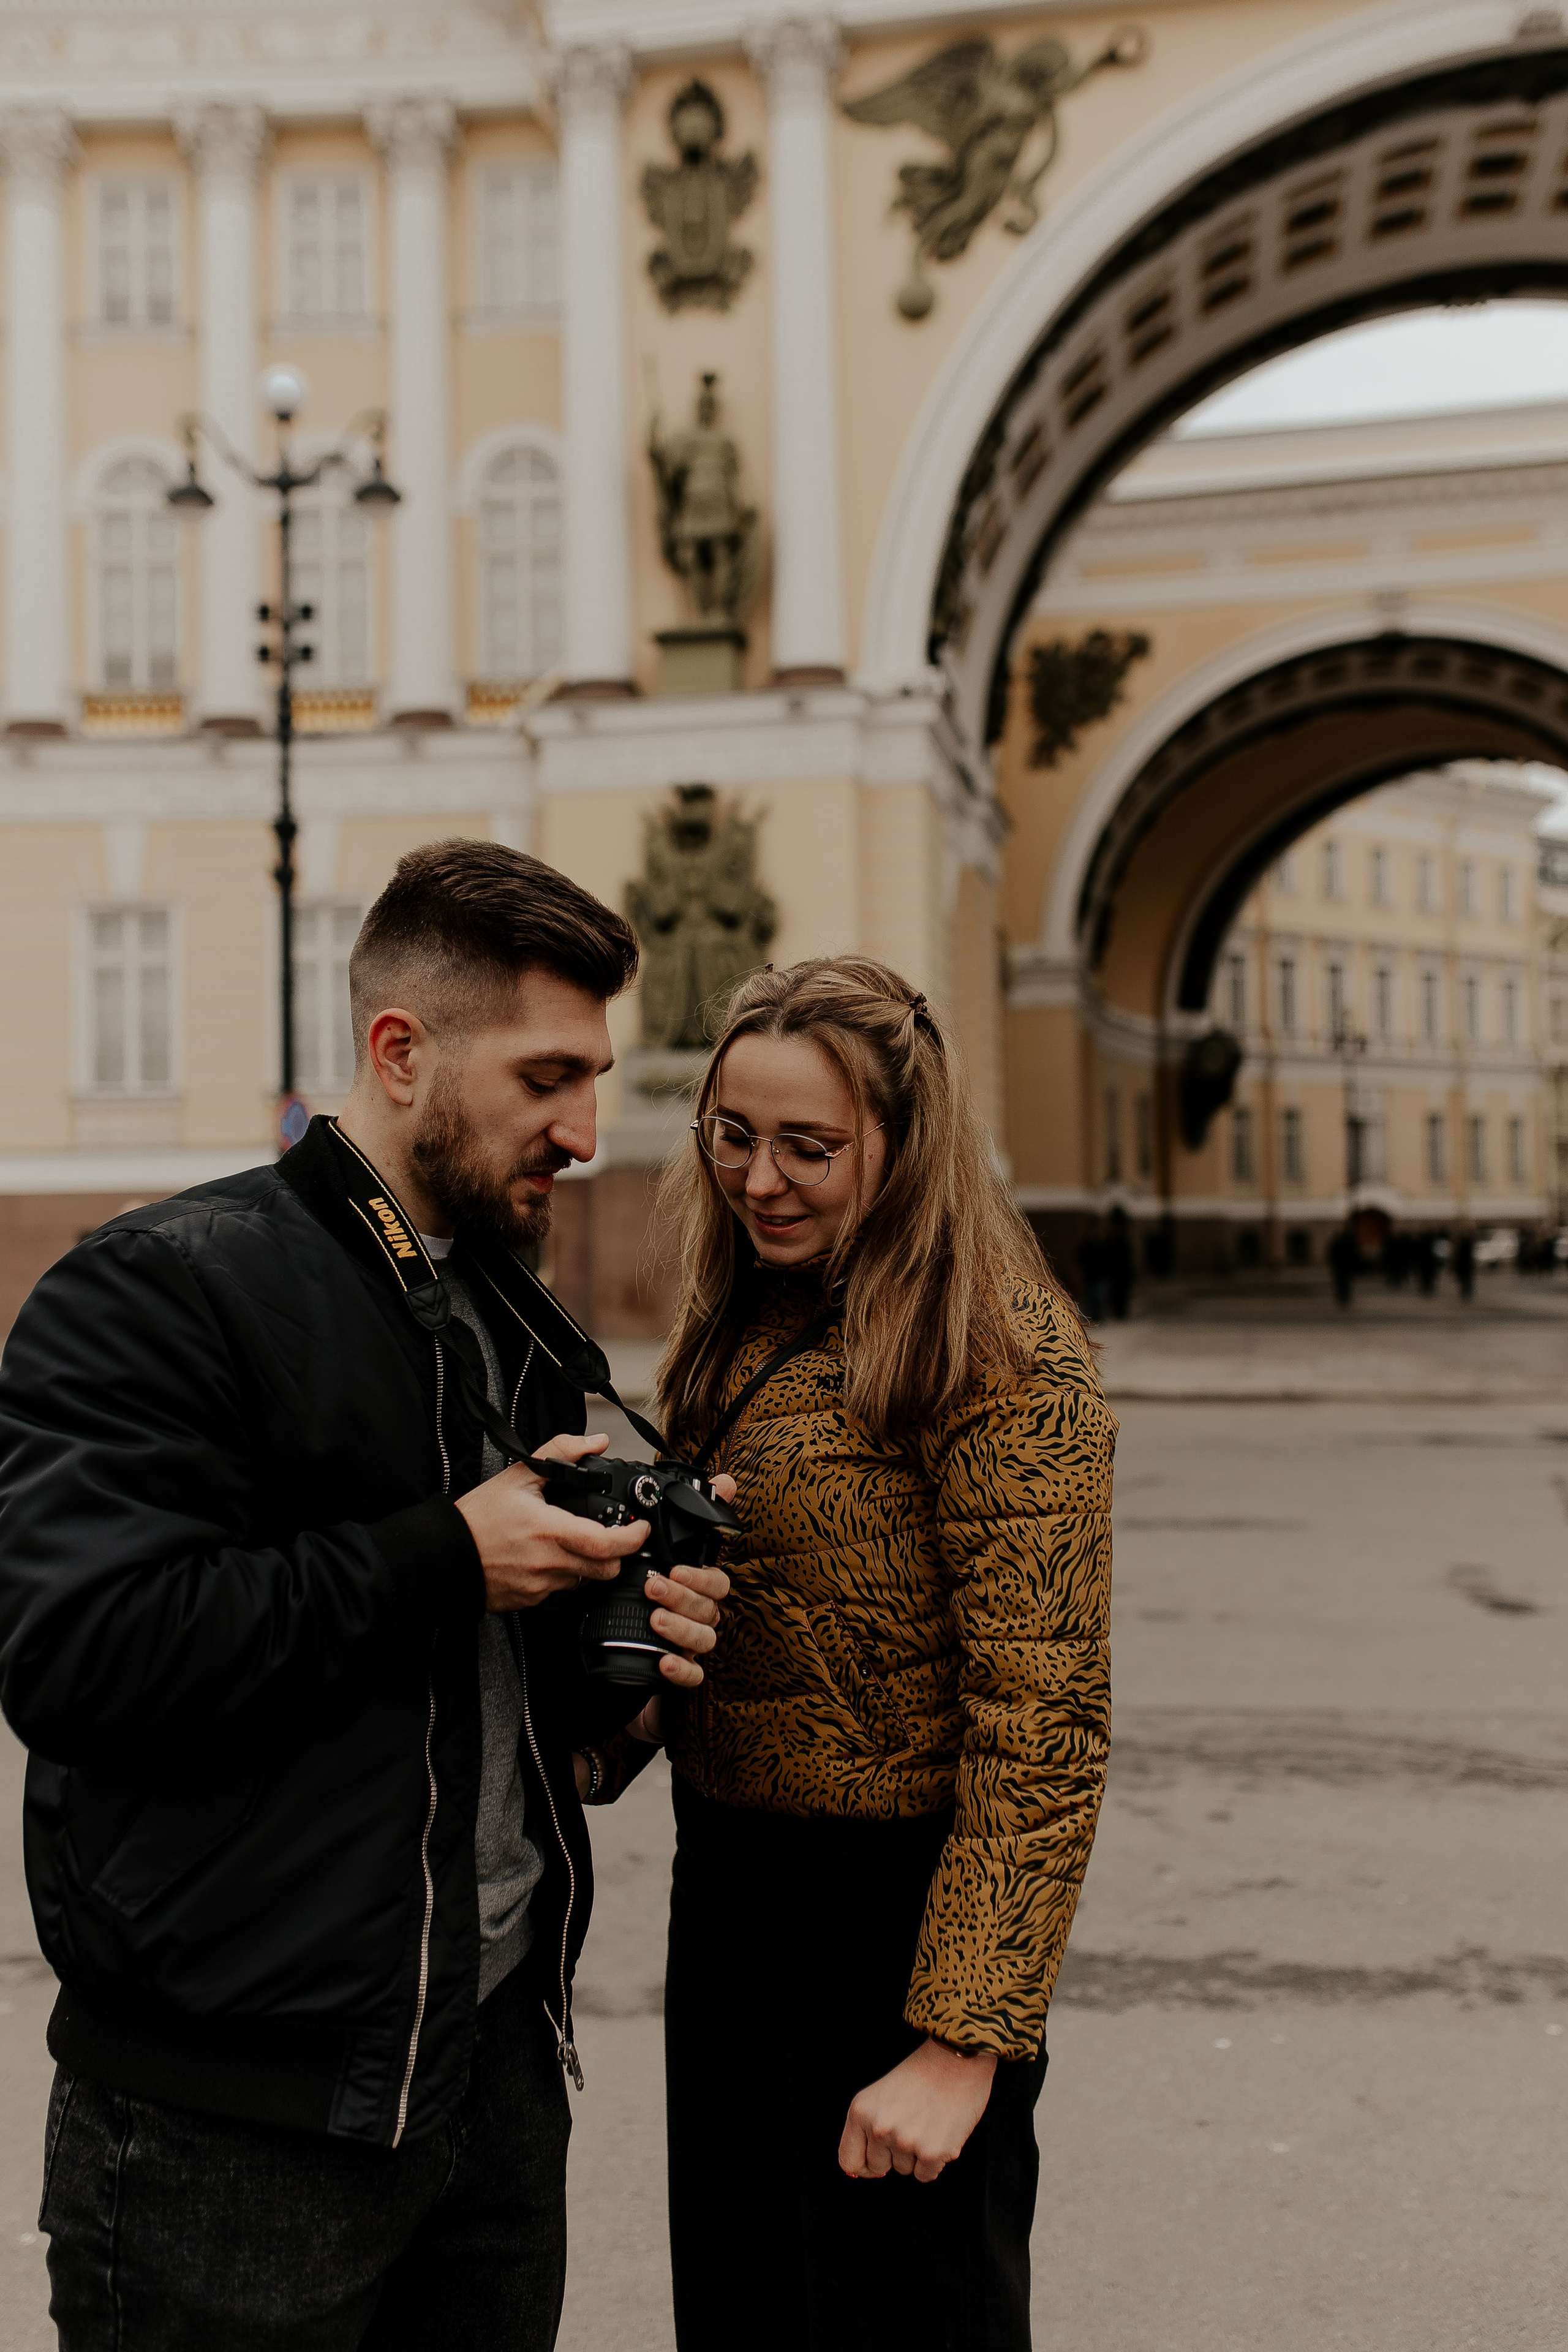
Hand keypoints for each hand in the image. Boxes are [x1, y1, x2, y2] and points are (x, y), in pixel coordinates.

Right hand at [456, 1432, 648, 1613]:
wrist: (445, 1554)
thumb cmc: (478, 1518)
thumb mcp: (519, 1474)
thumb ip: (562, 1452)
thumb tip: (595, 1443)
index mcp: (549, 1530)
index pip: (606, 1544)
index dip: (633, 1538)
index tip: (640, 1528)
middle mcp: (548, 1563)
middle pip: (607, 1569)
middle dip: (619, 1554)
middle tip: (615, 1537)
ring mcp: (541, 1586)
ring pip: (586, 1581)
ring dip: (591, 1564)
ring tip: (576, 1544)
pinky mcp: (532, 1601)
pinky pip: (562, 1592)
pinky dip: (566, 1575)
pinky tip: (551, 1558)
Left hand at [641, 1469, 735, 1695]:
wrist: (624, 1640)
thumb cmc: (653, 1587)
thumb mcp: (666, 1547)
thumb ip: (698, 1511)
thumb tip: (727, 1480)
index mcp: (702, 1588)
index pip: (717, 1582)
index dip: (700, 1577)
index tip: (676, 1569)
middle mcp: (702, 1615)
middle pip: (709, 1609)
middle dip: (683, 1598)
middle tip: (654, 1586)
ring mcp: (693, 1643)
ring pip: (704, 1640)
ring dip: (682, 1629)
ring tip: (656, 1618)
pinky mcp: (682, 1672)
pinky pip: (693, 1676)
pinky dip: (682, 1670)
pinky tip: (664, 1662)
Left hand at [838, 2038, 996, 2183]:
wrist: (957, 2060)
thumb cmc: (921, 2075)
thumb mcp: (881, 2095)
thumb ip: (868, 2128)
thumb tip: (862, 2171)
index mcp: (861, 2111)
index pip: (849, 2160)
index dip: (864, 2165)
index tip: (877, 2161)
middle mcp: (879, 2128)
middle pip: (880, 2167)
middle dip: (894, 2154)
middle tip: (912, 2125)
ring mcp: (905, 2141)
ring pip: (905, 2170)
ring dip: (916, 2155)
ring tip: (928, 2122)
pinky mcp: (932, 2152)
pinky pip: (926, 2175)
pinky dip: (935, 2161)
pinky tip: (941, 2133)